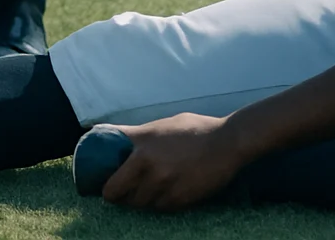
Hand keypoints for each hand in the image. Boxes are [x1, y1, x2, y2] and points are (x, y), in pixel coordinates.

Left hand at [100, 113, 246, 210]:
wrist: (228, 141)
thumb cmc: (193, 129)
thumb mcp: (159, 126)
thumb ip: (135, 136)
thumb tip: (106, 133)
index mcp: (142, 149)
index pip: (112, 182)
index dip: (107, 189)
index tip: (108, 187)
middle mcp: (151, 169)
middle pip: (122, 197)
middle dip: (121, 197)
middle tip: (125, 191)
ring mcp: (167, 186)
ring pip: (142, 205)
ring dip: (142, 200)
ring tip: (147, 190)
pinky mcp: (182, 199)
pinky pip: (161, 208)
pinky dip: (160, 203)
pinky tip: (165, 192)